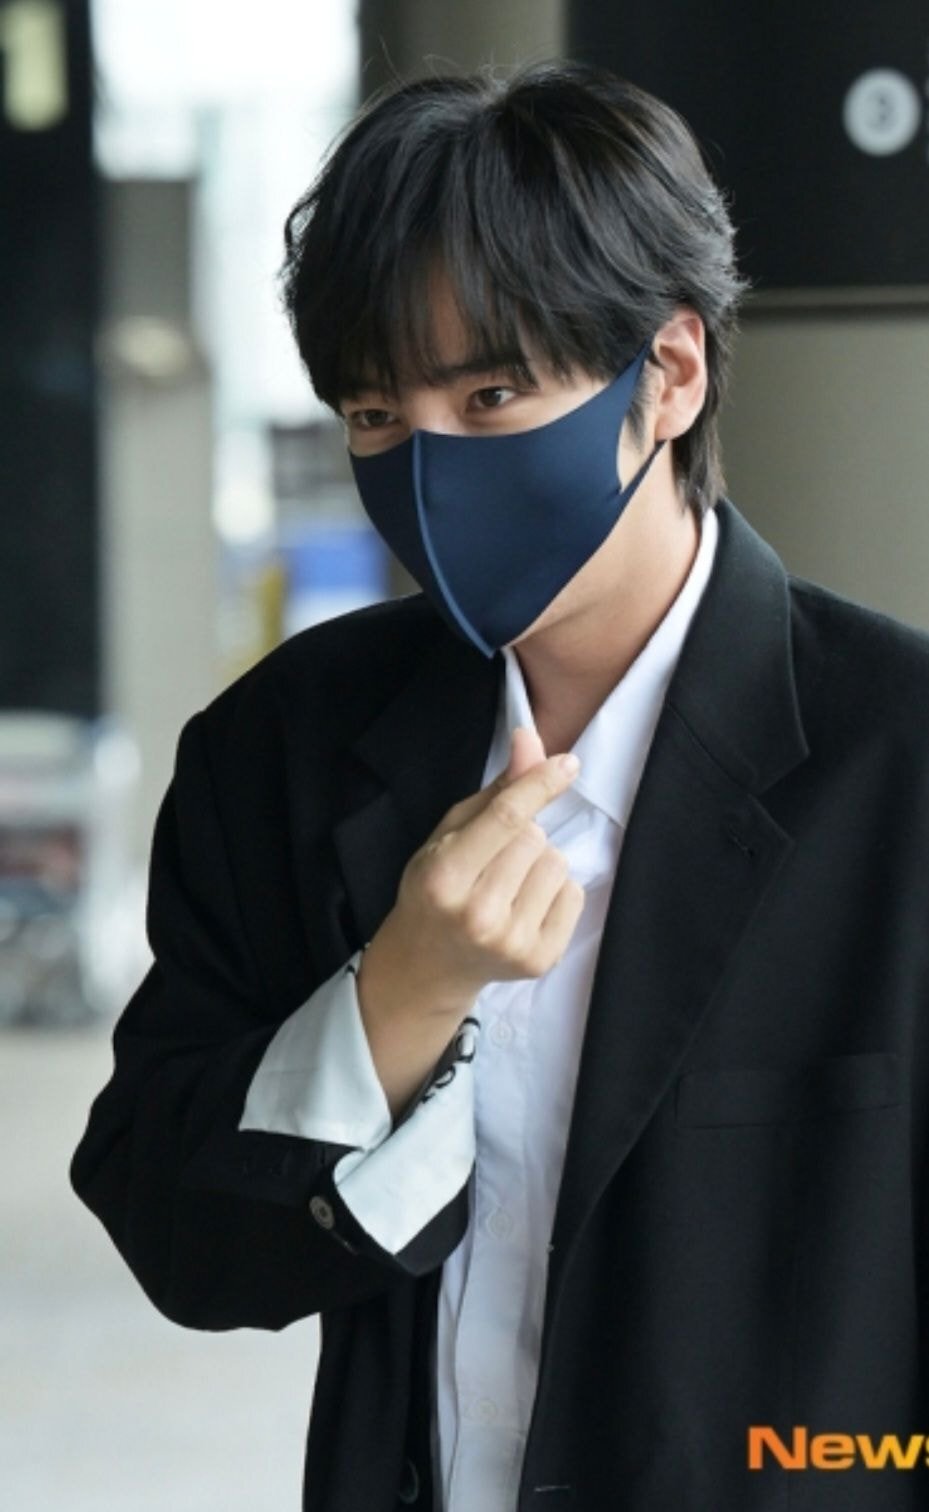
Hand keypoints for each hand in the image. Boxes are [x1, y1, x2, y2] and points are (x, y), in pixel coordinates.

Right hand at [375, 725, 584, 1013]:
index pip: (507, 819)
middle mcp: (478, 914)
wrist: (428, 963)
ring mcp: (511, 942)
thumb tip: (530, 738)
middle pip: (535, 838)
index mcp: (444, 878)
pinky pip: (574, 894)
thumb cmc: (436, 889)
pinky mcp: (539, 960)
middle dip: (523, 835)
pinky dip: (555, 891)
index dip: (539, 784)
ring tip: (509, 884)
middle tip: (494, 860)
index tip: (567, 764)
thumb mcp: (449, 835)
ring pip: (557, 863)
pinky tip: (524, 906)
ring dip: (540, 863)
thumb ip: (495, 790)